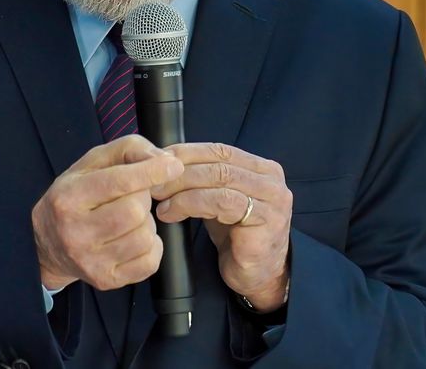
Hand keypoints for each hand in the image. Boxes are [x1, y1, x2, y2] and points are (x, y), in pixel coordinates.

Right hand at [32, 134, 184, 291]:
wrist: (47, 245)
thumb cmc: (72, 198)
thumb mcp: (90, 164)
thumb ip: (126, 150)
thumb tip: (163, 160)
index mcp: (68, 197)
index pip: (117, 182)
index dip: (150, 172)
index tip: (173, 166)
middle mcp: (75, 231)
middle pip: (135, 211)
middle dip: (143, 199)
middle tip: (132, 197)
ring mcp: (90, 260)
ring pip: (144, 236)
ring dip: (147, 223)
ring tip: (130, 219)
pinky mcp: (105, 279)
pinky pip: (150, 261)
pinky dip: (151, 246)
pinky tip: (134, 238)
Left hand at [151, 142, 291, 311]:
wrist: (257, 275)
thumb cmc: (235, 236)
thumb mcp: (217, 199)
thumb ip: (202, 178)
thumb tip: (163, 161)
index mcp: (261, 168)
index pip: (218, 150)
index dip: (185, 153)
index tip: (156, 161)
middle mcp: (271, 180)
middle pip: (217, 163)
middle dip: (179, 171)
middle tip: (152, 182)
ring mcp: (272, 200)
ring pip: (219, 179)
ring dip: (182, 188)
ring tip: (160, 201)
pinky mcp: (266, 221)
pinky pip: (222, 202)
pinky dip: (191, 204)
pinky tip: (172, 214)